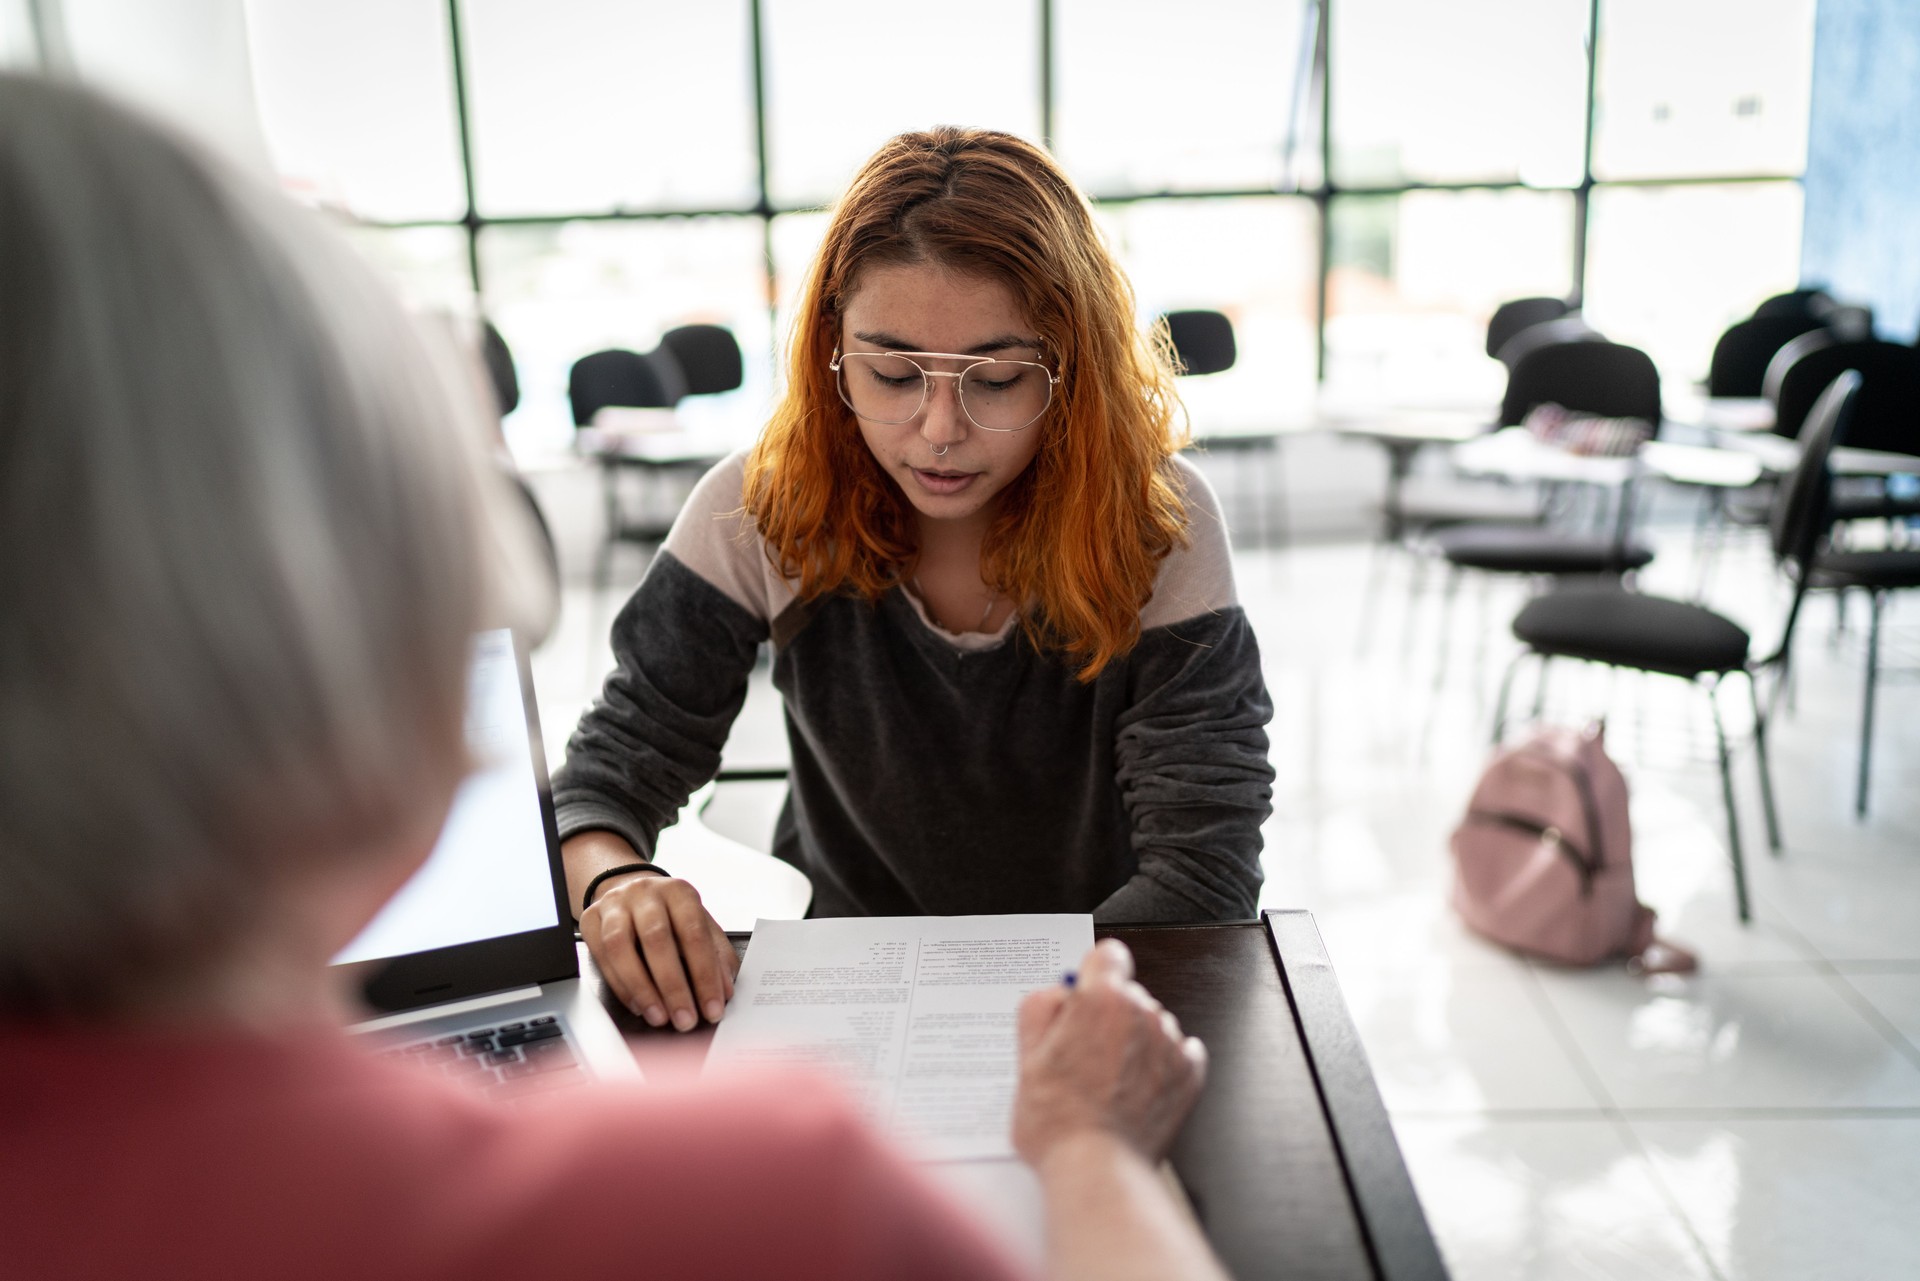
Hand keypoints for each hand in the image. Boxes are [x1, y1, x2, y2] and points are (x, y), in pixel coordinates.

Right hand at [581, 870, 737, 1031]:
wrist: (631, 890)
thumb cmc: (670, 914)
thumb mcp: (699, 924)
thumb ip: (716, 955)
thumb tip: (724, 991)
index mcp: (679, 892)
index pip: (694, 933)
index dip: (705, 975)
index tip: (712, 1008)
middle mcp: (645, 893)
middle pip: (656, 939)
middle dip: (673, 986)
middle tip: (685, 1019)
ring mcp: (614, 904)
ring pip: (621, 946)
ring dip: (642, 989)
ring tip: (659, 1017)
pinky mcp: (590, 920)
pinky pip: (601, 955)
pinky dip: (620, 985)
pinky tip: (638, 1005)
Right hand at [1012, 939, 1206, 1166]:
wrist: (1096, 1169)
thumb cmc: (1058, 1121)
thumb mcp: (1025, 1055)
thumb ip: (1039, 1008)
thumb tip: (1058, 994)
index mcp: (1100, 999)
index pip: (1107, 955)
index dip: (1093, 974)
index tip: (1086, 994)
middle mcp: (1141, 1012)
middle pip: (1127, 995)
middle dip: (1108, 1018)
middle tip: (1084, 1057)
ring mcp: (1170, 1043)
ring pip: (1152, 1025)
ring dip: (1135, 1044)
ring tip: (1108, 1084)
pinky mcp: (1189, 1074)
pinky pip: (1178, 1053)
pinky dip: (1160, 1067)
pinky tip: (1135, 1091)